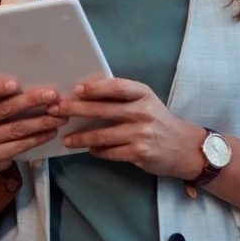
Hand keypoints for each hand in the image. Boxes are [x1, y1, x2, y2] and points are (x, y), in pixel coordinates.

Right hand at [0, 76, 67, 171]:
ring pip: (16, 129)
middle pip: (3, 109)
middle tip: (52, 95)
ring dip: (41, 121)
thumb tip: (33, 77)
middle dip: (31, 101)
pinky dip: (38, 138)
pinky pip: (19, 146)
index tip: (15, 84)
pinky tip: (52, 131)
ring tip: (60, 115)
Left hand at [56, 78, 207, 179]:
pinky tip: (90, 149)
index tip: (76, 90)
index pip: (116, 87)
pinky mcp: (139, 153)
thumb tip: (85, 94)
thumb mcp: (145, 102)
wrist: (183, 147)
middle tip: (56, 111)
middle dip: (75, 110)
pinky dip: (98, 151)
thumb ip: (122, 97)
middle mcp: (143, 112)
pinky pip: (110, 152)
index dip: (95, 88)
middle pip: (103, 110)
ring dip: (81, 138)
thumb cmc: (158, 120)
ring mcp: (141, 133)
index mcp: (143, 94)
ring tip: (66, 139)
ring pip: (102, 135)